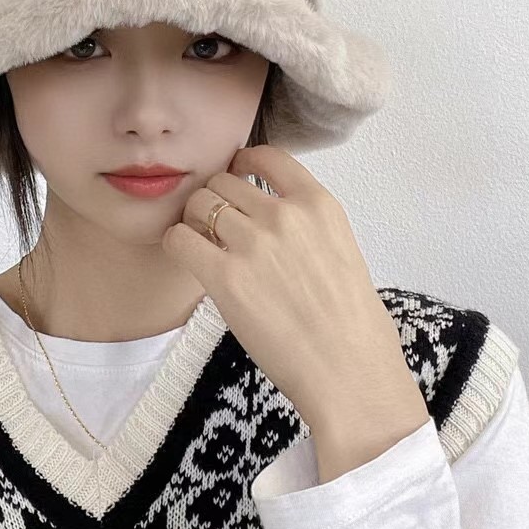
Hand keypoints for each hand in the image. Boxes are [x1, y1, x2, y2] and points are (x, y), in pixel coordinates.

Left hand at [161, 144, 427, 443]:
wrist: (349, 373)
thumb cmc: (350, 322)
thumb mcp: (340, 249)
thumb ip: (304, 221)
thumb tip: (262, 208)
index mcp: (318, 204)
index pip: (268, 155)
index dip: (242, 162)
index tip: (235, 175)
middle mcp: (284, 215)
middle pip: (223, 181)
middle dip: (215, 199)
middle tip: (216, 226)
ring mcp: (253, 244)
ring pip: (197, 203)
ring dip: (194, 221)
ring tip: (204, 245)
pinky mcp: (225, 277)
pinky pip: (180, 238)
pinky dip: (178, 244)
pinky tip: (189, 259)